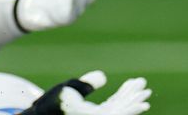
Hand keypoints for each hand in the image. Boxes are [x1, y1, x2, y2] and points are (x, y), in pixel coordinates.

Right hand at [23, 71, 151, 114]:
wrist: (41, 114)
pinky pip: (112, 106)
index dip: (133, 106)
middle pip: (122, 110)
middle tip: (145, 87)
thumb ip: (85, 83)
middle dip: (133, 98)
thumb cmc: (53, 102)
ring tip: (139, 85)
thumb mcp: (67, 89)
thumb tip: (103, 77)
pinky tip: (127, 90)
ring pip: (118, 107)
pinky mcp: (95, 114)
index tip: (145, 97)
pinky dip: (120, 97)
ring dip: (128, 96)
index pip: (119, 112)